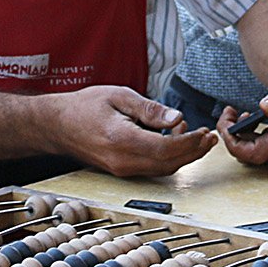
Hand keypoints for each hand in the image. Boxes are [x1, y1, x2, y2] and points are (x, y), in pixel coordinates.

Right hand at [50, 86, 215, 177]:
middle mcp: (123, 161)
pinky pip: (152, 168)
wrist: (58, 125)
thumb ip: (150, 109)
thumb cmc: (85, 107)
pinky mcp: (122, 170)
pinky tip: (174, 139)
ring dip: (184, 156)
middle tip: (210, 137)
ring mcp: (122, 169)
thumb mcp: (119, 96)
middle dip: (194, 152)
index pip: (166, 149)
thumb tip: (177, 118)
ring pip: (163, 169)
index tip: (205, 133)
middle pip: (169, 164)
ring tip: (197, 137)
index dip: (190, 143)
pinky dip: (169, 157)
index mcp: (122, 139)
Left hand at [216, 63, 267, 164]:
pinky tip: (253, 119)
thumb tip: (266, 109)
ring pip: (258, 152)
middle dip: (233, 137)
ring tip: (240, 114)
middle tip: (229, 114)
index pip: (254, 153)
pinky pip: (266, 148)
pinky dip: (252, 137)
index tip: (227, 123)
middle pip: (251, 155)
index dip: (233, 143)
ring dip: (242, 137)